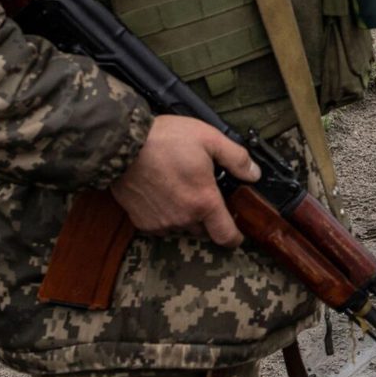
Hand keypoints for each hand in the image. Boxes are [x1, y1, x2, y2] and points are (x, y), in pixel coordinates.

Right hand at [109, 115, 259, 246]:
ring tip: (181, 189)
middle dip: (208, 217)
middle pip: (204, 230)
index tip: (237, 231)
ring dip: (186, 216)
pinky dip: (165, 214)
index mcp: (203, 202)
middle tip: (203, 193)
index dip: (235, 237)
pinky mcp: (141, 222)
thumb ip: (236, 158)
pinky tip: (163, 193)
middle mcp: (183, 218)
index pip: (226, 236)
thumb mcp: (209, 139)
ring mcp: (161, 222)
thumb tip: (254, 174)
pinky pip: (161, 225)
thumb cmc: (166, 139)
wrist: (121, 145)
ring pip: (182, 227)